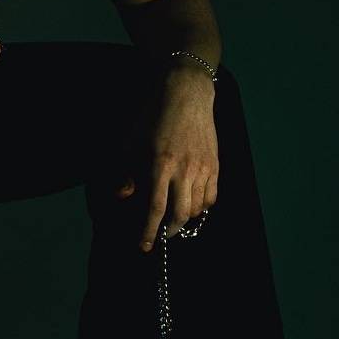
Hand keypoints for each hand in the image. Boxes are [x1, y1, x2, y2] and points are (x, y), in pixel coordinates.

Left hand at [115, 67, 218, 250]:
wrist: (185, 93)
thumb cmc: (151, 115)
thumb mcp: (129, 141)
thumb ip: (125, 172)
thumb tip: (123, 196)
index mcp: (159, 165)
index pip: (155, 209)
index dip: (147, 231)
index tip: (142, 246)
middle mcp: (184, 170)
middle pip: (179, 214)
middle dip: (167, 231)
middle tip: (159, 236)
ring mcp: (203, 168)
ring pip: (196, 208)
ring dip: (183, 219)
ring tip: (172, 221)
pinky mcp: (215, 164)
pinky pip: (212, 196)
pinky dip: (201, 207)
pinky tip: (191, 206)